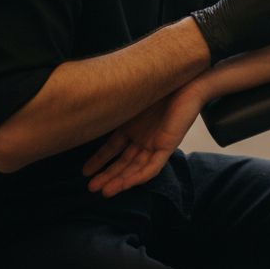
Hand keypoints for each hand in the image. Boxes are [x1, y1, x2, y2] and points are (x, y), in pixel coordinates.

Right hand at [82, 88, 202, 197]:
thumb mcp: (128, 100)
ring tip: (104, 191)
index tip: (84, 172)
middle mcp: (144, 138)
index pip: (113, 149)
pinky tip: (126, 185)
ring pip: (137, 168)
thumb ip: (112, 110)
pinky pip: (154, 166)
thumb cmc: (157, 83)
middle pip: (124, 162)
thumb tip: (85, 109)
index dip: (99, 160)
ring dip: (121, 181)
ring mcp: (156, 143)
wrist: (185, 77)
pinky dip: (139, 176)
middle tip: (91, 188)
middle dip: (108, 175)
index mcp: (133, 127)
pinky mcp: (169, 145)